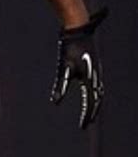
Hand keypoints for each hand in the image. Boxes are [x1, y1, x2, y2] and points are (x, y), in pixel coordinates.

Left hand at [50, 7, 107, 128]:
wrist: (79, 30)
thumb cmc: (70, 48)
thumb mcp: (64, 68)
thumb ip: (61, 86)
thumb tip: (56, 102)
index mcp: (90, 78)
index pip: (90, 102)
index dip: (87, 115)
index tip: (82, 126)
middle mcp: (96, 76)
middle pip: (97, 100)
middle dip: (92, 113)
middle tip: (86, 124)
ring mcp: (96, 71)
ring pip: (99, 93)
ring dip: (95, 105)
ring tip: (90, 115)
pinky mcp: (94, 67)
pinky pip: (97, 86)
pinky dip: (95, 95)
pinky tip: (91, 97)